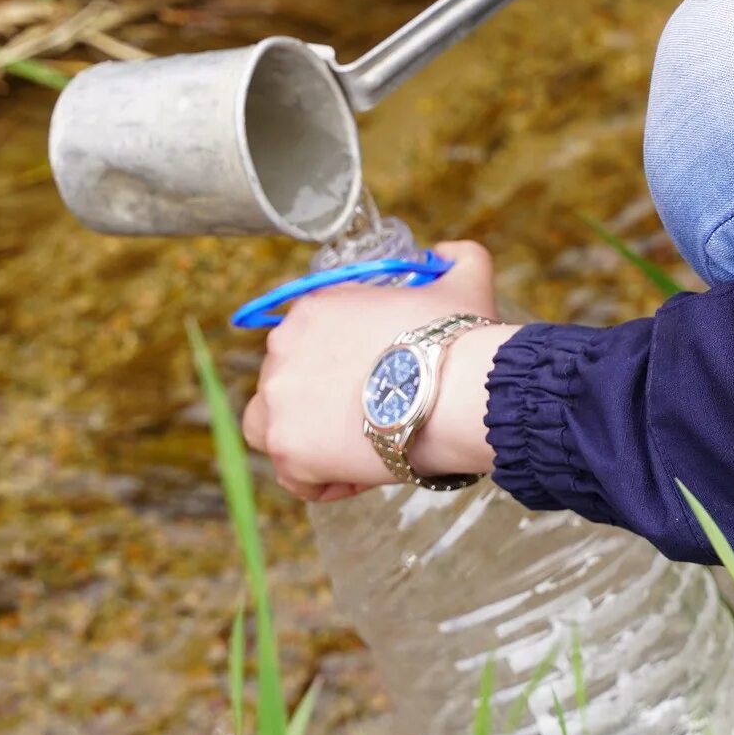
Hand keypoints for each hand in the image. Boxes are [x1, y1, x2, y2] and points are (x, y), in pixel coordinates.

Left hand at [239, 241, 518, 501]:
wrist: (456, 392)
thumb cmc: (457, 340)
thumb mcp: (462, 280)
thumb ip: (456, 257)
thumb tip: (445, 253)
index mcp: (311, 310)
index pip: (305, 342)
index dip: (338, 365)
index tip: (373, 381)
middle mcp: (282, 350)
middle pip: (286, 382)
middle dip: (319, 402)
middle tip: (368, 417)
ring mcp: (279, 400)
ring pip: (271, 428)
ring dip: (305, 441)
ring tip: (353, 450)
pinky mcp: (287, 448)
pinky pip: (294, 476)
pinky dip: (323, 481)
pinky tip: (362, 473)